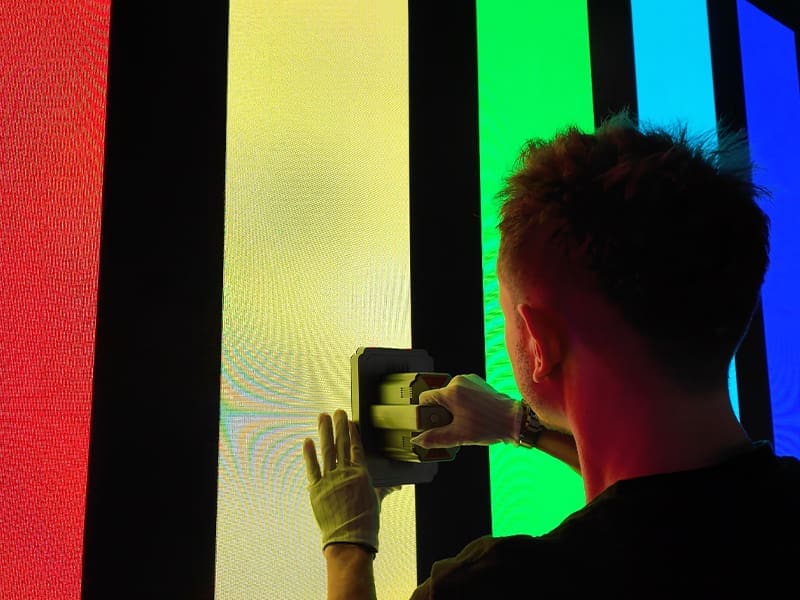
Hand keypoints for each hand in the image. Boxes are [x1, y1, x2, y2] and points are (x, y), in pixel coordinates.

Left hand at [303, 409, 394, 553]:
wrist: (350, 540)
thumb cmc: (366, 523)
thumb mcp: (376, 502)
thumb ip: (382, 489)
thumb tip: (396, 486)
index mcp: (361, 474)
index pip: (356, 447)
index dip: (352, 433)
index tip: (350, 421)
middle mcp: (345, 473)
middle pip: (341, 444)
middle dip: (339, 426)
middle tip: (337, 411)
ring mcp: (330, 480)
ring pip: (327, 450)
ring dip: (324, 432)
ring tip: (322, 417)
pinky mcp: (316, 489)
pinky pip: (312, 467)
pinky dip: (309, 453)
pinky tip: (307, 441)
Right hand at [410, 374, 522, 447]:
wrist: (515, 420)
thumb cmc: (490, 426)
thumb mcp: (459, 436)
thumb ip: (435, 438)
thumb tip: (419, 440)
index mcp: (451, 391)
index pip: (425, 398)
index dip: (426, 414)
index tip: (433, 424)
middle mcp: (459, 381)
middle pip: (439, 397)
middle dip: (442, 413)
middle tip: (455, 426)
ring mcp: (470, 380)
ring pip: (451, 395)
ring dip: (454, 408)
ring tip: (467, 421)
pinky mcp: (478, 382)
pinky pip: (462, 392)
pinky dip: (464, 403)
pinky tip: (473, 415)